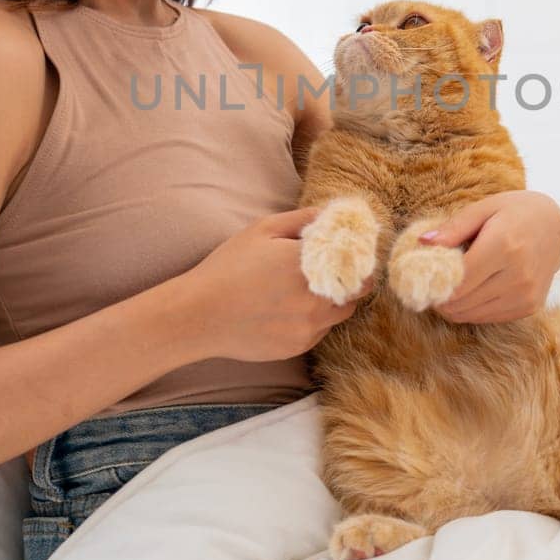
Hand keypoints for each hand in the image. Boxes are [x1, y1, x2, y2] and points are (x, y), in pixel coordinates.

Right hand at [182, 207, 375, 362]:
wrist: (199, 315)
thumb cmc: (229, 267)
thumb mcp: (263, 230)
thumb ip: (304, 219)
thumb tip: (333, 213)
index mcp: (310, 265)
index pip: (359, 264)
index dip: (361, 260)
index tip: (354, 254)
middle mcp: (316, 299)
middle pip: (355, 292)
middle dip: (350, 281)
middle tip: (333, 271)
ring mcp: (309, 327)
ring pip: (339, 314)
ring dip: (333, 301)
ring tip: (306, 290)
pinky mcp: (298, 347)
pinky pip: (319, 332)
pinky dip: (313, 320)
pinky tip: (288, 309)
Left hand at [418, 190, 559, 324]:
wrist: (553, 223)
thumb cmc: (513, 211)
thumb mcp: (483, 208)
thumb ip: (453, 228)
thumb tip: (423, 244)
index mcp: (504, 246)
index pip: (458, 281)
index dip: (434, 284)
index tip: (423, 277)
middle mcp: (518, 275)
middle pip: (461, 302)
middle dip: (440, 297)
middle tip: (432, 283)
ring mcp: (527, 294)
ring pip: (472, 315)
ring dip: (454, 306)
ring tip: (451, 286)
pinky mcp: (531, 307)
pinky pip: (488, 318)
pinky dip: (473, 309)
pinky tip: (472, 291)